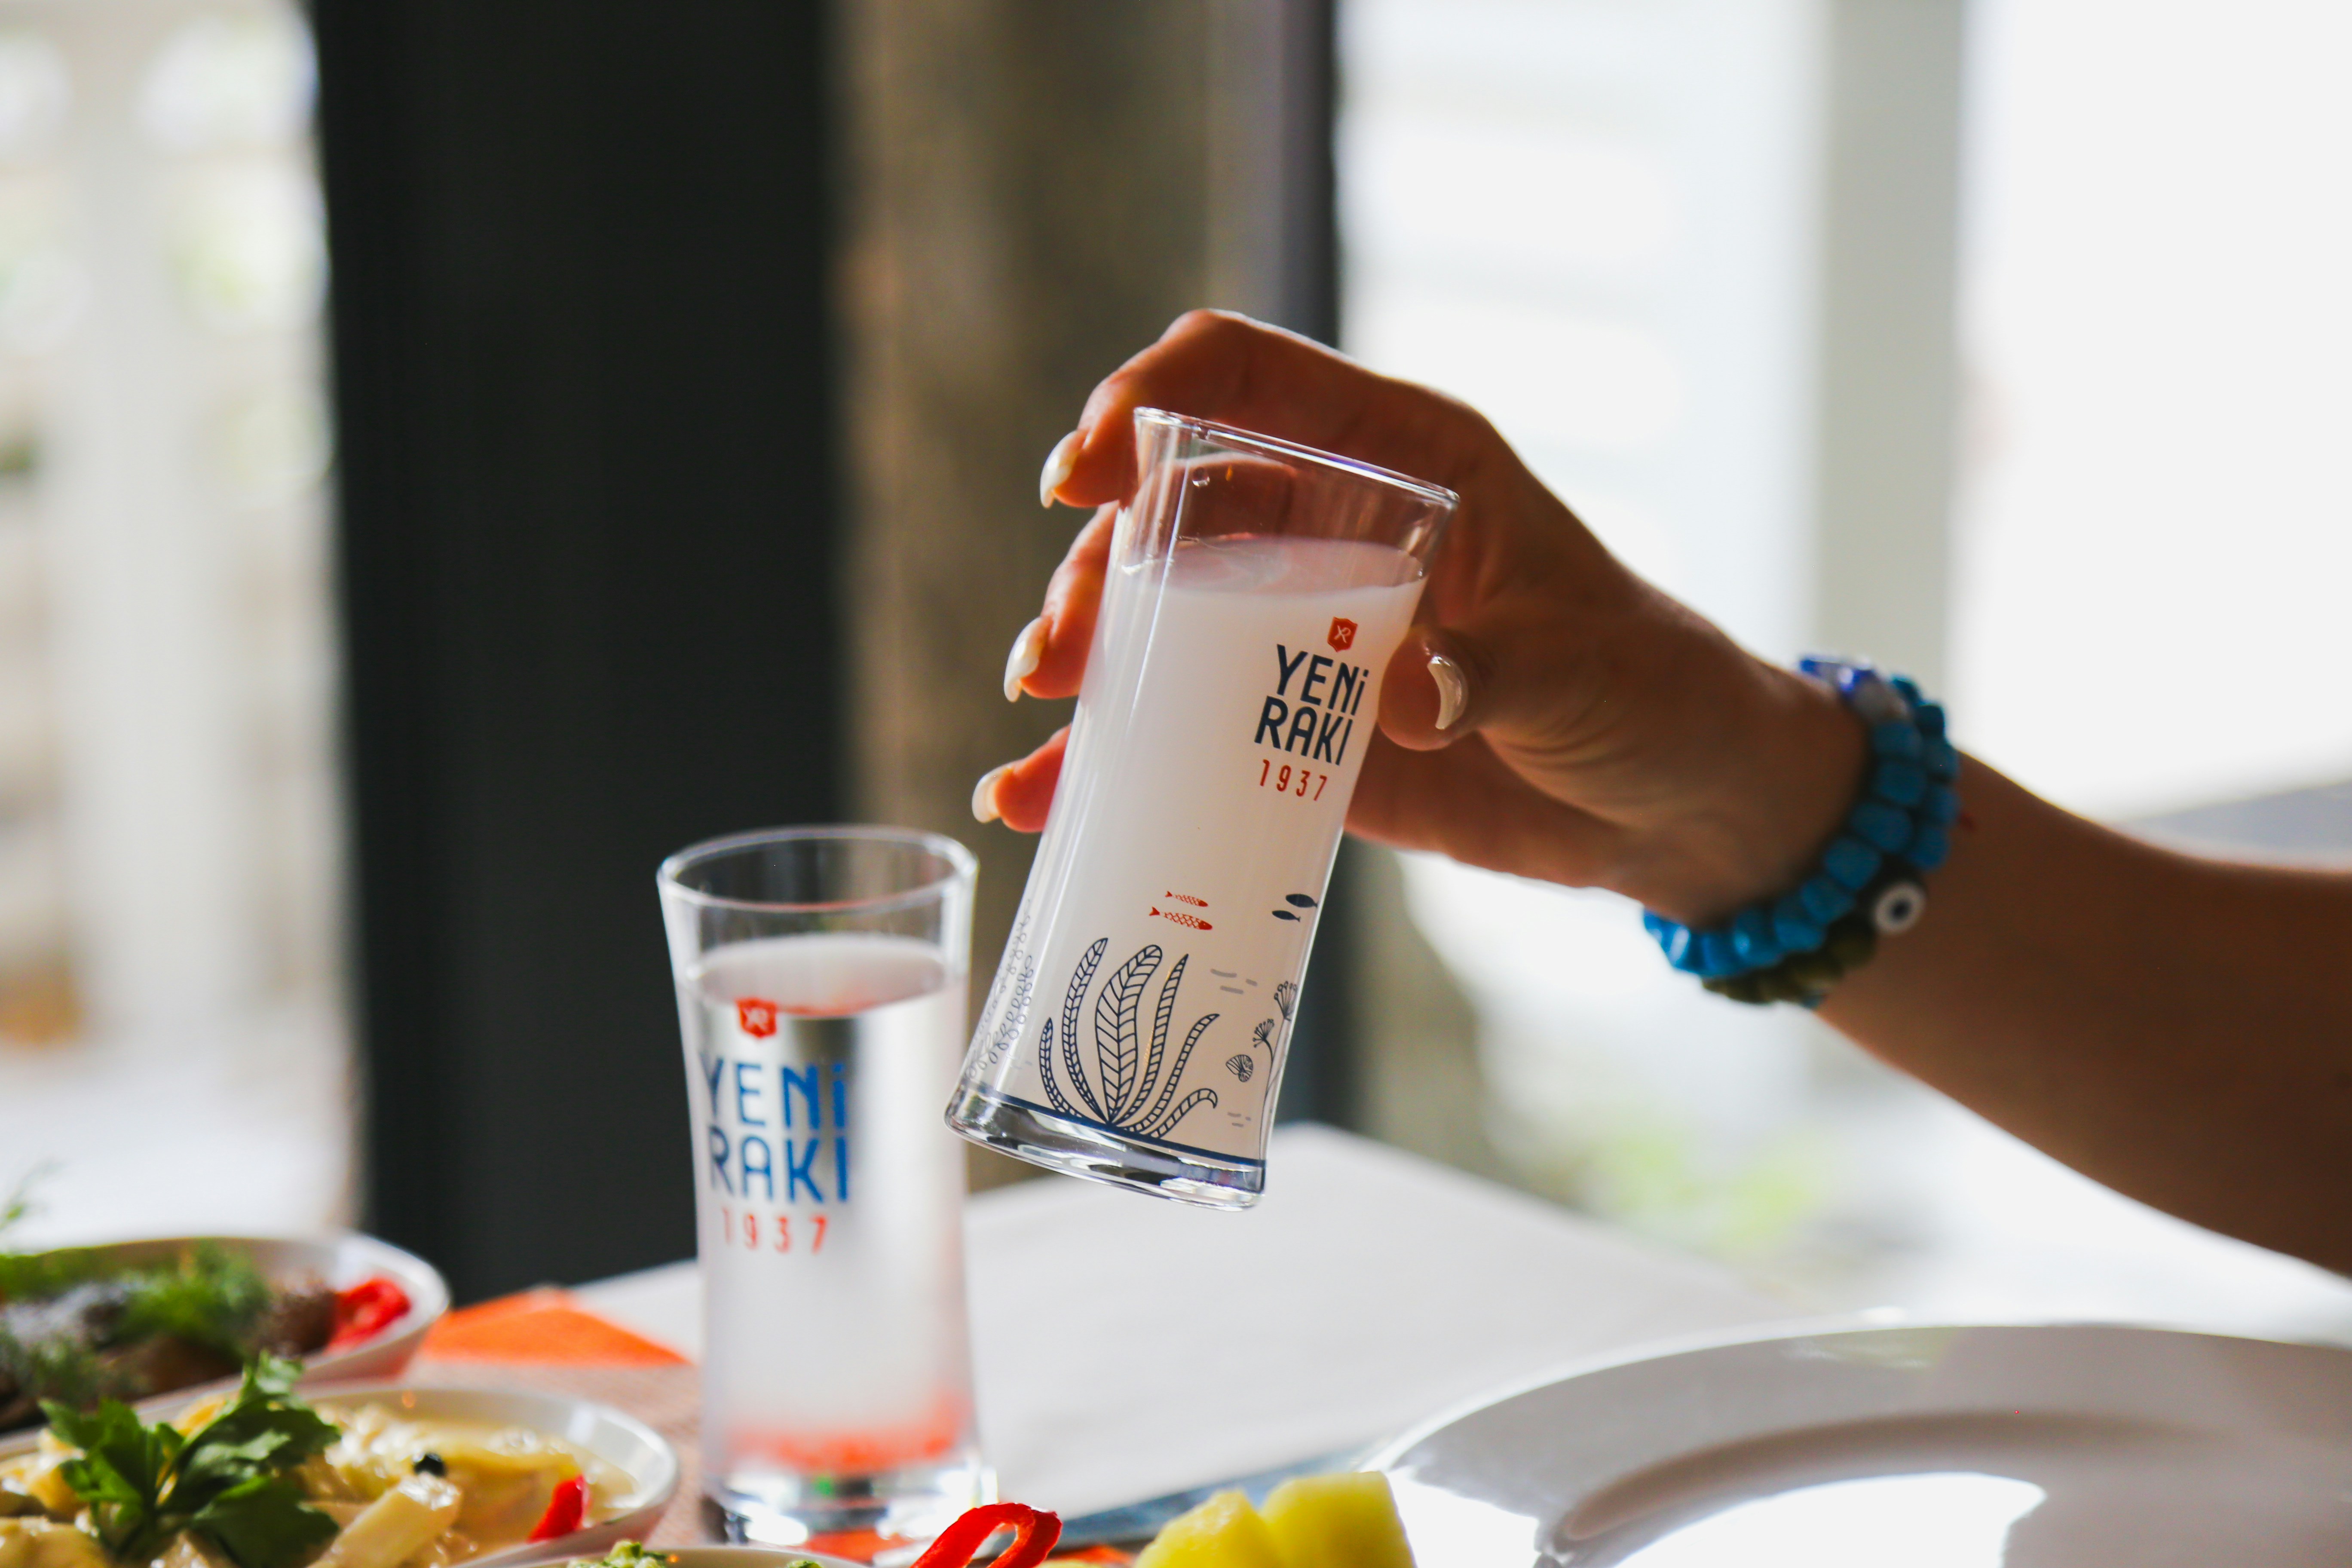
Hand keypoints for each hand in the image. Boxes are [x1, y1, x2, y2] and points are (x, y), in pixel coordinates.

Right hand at [980, 311, 1862, 922]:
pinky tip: (1040, 793)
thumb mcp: (1581, 671)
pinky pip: (1179, 730)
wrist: (1673, 805)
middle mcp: (1333, 530)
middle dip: (1102, 566)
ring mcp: (1301, 631)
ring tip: (1044, 711)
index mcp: (1403, 464)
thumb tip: (1389, 696)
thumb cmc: (1649, 693)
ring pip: (1158, 615)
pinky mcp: (1290, 730)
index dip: (1149, 399)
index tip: (1084, 468)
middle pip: (1174, 510)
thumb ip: (1485, 674)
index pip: (1248, 380)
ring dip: (1087, 656)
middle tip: (1063, 651)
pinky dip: (1107, 758)